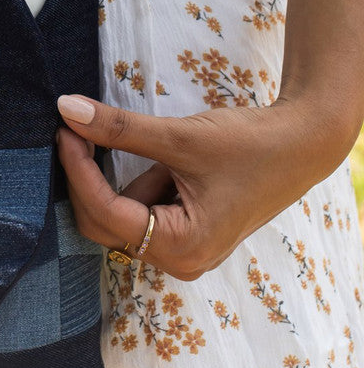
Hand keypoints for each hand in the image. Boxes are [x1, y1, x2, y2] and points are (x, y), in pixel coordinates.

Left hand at [56, 92, 357, 280]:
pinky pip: (139, 210)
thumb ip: (120, 128)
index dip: (77, 171)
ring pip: (119, 216)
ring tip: (117, 139)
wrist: (302, 144)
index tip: (64, 130)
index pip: (106, 213)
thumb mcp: (181, 136)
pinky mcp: (183, 231)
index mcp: (182, 247)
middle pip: (105, 223)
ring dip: (109, 178)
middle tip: (74, 130)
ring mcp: (182, 249)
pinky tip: (145, 157)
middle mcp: (180, 259)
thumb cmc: (251, 144)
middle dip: (85, 177)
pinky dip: (131, 181)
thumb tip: (67, 109)